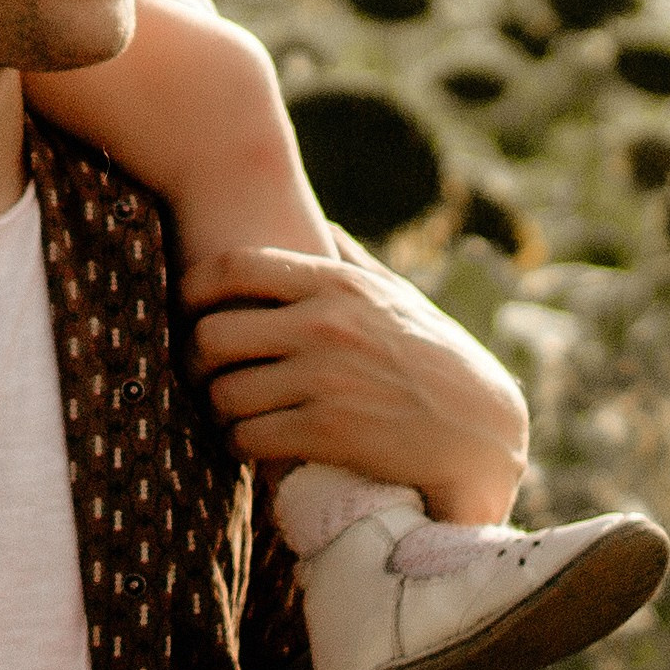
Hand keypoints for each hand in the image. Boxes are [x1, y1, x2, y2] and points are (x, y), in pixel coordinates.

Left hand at [183, 240, 528, 522]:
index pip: (234, 268)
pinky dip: (238, 444)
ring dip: (216, 409)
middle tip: (199, 374)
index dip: (193, 288)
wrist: (482, 434)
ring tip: (227, 413)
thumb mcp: (399, 298)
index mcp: (338, 286)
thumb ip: (353, 263)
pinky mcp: (325, 432)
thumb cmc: (438, 361)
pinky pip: (246, 436)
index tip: (186, 308)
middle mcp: (325, 326)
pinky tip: (248, 443)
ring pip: (223, 392)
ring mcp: (324, 380)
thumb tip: (321, 226)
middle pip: (212, 334)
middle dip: (195, 360)